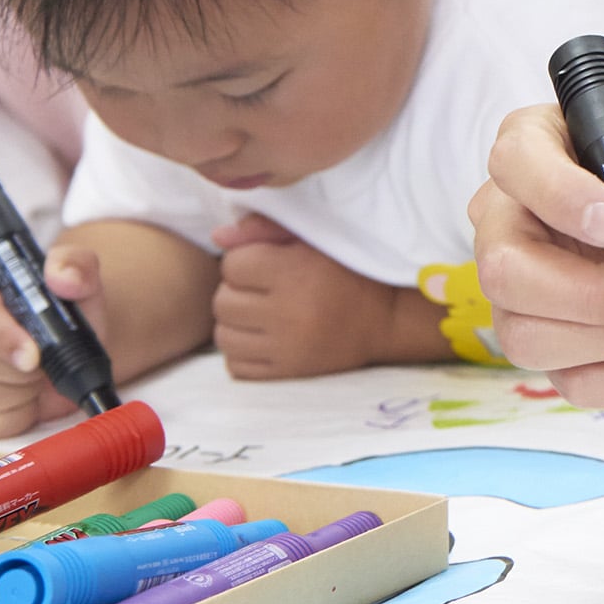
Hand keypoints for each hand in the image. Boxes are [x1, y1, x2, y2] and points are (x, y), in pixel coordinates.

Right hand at [0, 247, 98, 439]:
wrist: (73, 347)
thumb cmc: (67, 311)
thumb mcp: (81, 282)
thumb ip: (76, 267)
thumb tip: (62, 277)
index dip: (2, 338)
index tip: (33, 357)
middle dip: (23, 370)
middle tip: (46, 360)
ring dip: (24, 391)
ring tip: (38, 373)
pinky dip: (18, 415)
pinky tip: (28, 395)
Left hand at [212, 214, 417, 379]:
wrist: (386, 318)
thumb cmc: (348, 270)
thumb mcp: (314, 240)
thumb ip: (265, 230)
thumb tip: (217, 236)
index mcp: (296, 272)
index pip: (232, 265)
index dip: (246, 261)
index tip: (267, 264)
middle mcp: (288, 313)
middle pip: (222, 302)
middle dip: (237, 292)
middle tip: (263, 290)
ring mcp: (287, 348)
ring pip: (224, 336)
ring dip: (236, 323)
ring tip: (261, 314)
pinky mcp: (288, 373)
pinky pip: (236, 366)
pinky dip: (242, 352)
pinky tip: (263, 338)